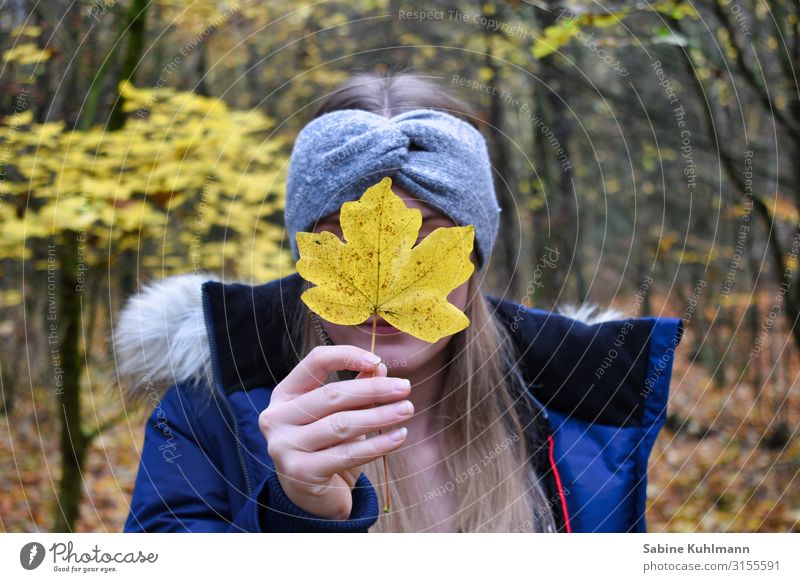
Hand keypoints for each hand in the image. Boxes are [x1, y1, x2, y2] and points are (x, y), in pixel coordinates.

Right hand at [258, 345, 412, 519]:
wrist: (310, 497)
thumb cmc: (326, 446)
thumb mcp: (338, 413)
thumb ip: (356, 388)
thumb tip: (379, 368)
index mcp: (284, 394)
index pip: (315, 362)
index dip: (346, 356)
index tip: (377, 361)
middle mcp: (277, 418)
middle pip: (332, 394)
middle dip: (373, 389)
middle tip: (405, 387)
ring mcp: (284, 446)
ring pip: (341, 424)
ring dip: (380, 416)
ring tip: (406, 410)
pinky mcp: (301, 472)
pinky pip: (347, 454)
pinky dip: (378, 445)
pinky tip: (399, 437)